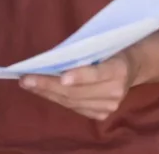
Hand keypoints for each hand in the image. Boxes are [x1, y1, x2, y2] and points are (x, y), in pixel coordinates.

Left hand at [19, 52, 137, 120]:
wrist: (132, 67)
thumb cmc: (111, 48)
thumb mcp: (102, 44)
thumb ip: (84, 53)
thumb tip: (53, 60)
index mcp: (119, 69)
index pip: (97, 73)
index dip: (80, 76)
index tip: (62, 77)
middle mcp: (116, 91)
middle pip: (78, 91)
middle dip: (49, 85)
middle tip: (26, 79)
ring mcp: (110, 106)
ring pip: (73, 102)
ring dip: (48, 93)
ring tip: (29, 84)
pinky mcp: (102, 115)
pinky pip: (74, 108)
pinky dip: (57, 99)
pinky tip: (42, 91)